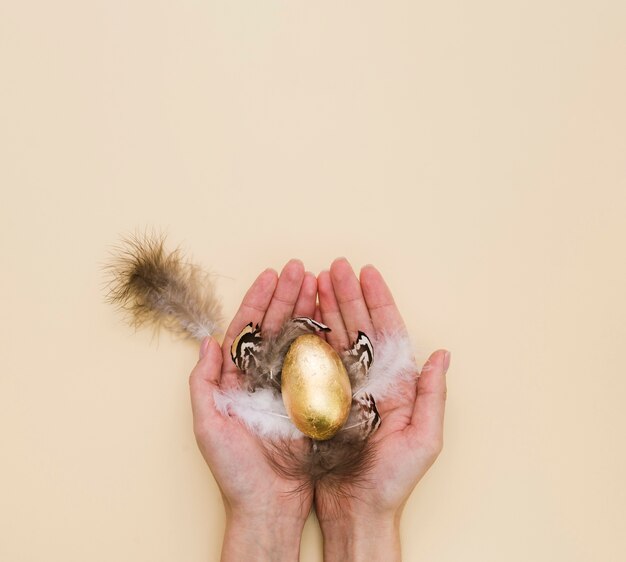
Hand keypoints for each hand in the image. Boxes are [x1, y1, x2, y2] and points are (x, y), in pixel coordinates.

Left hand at [189, 259, 316, 561]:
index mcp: (238, 377)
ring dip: (307, 308)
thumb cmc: (235, 470)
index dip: (258, 300)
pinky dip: (324, 337)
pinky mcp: (312, 398)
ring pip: (299, 337)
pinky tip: (330, 315)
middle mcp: (264, 376)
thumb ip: (204, 382)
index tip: (271, 275)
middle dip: (287, 295)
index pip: (248, 329)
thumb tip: (207, 340)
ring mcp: (289, 385)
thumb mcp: (208, 425)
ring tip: (317, 281)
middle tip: (300, 268)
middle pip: (276, 326)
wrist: (269, 506)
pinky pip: (318, 362)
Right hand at [315, 258, 449, 561]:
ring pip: (333, 336)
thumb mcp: (423, 440)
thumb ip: (432, 396)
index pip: (386, 330)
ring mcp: (342, 386)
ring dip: (326, 307)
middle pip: (357, 326)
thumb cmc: (393, 480)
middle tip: (336, 266)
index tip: (368, 272)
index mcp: (395, 382)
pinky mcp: (318, 399)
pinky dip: (308, 335)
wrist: (357, 511)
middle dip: (347, 294)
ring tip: (316, 280)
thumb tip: (442, 354)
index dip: (378, 300)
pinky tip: (302, 315)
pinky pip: (313, 360)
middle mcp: (368, 378)